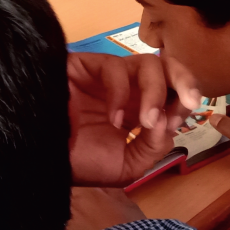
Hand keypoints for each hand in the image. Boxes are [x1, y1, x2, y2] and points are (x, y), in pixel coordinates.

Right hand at [66, 52, 201, 187]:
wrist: (38, 157)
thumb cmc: (77, 162)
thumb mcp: (125, 166)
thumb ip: (152, 147)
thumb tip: (168, 122)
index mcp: (139, 112)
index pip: (173, 93)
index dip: (183, 101)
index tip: (179, 119)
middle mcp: (129, 90)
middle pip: (168, 67)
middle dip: (185, 79)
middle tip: (191, 100)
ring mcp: (108, 77)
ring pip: (147, 63)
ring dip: (156, 92)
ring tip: (147, 121)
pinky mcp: (88, 66)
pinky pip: (116, 69)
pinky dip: (122, 94)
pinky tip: (113, 119)